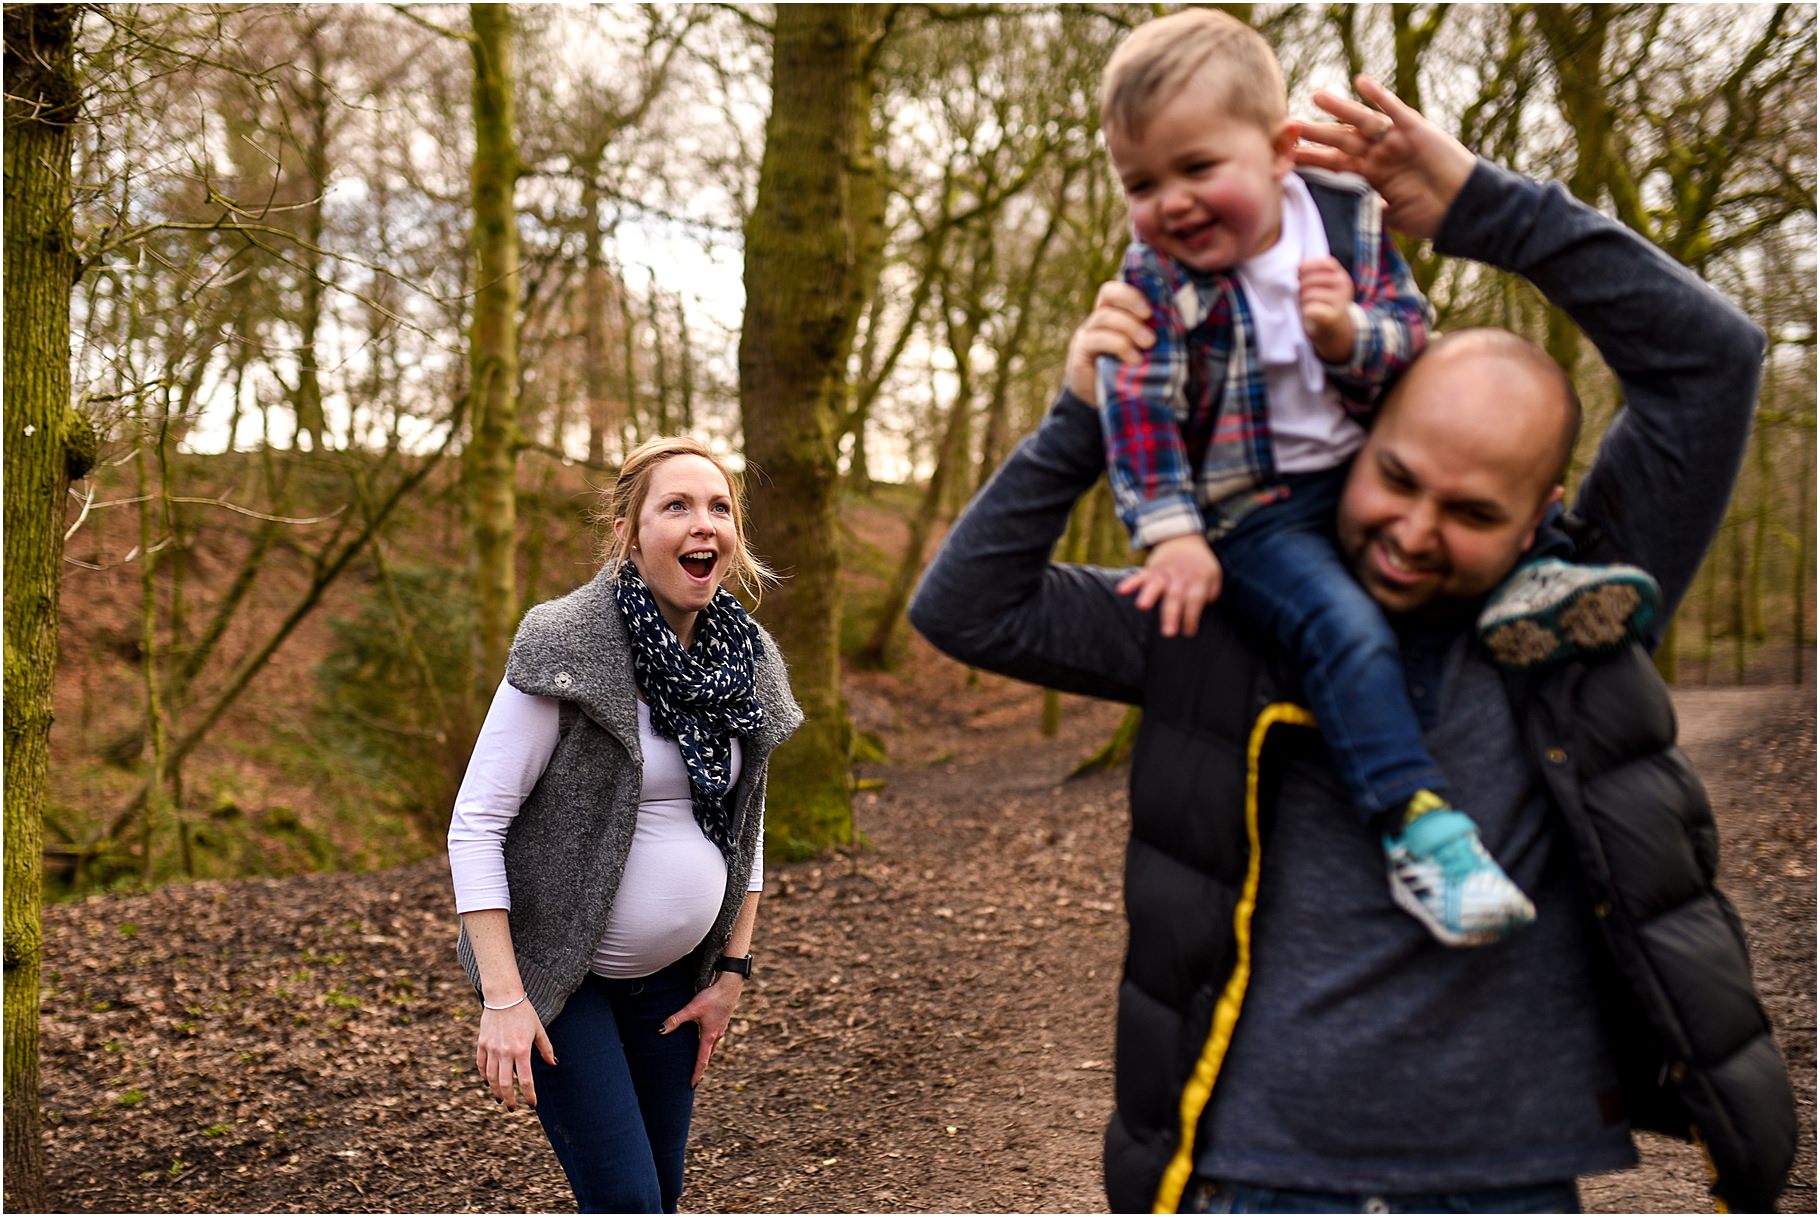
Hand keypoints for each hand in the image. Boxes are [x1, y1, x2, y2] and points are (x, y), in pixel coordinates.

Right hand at [476, 1000, 555, 1110]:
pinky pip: (481, 1065)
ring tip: (500, 1098)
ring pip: (491, 1077)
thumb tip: (553, 1064)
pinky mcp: (482, 1044)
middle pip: (505, 1084)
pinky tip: (488, 1082)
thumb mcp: (538, 1029)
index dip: (529, 1095)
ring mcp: (491, 1049)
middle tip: (512, 1107)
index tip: (532, 1104)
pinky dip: (484, 1076)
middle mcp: (505, 1052)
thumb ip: (546, 1048)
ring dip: (496, 1091)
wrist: (503, 997)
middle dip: (510, 1099)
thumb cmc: (524, 1012)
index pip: (525, 1080)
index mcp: (522, 1050)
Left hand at [663, 973, 743, 1086]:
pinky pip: (714, 1039)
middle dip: (701, 1068)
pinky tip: (704, 1040)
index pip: (702, 1061)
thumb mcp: (692, 1009)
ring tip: (698, 1062)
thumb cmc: (712, 997)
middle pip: (708, 1057)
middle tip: (695, 1079)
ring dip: (705, 1056)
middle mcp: (716, 1036)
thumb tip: (660, 1030)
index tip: (692, 1085)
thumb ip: (676, 1020)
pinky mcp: (721, 1022)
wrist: (730, 986)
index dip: (696, 1074)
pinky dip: (708, 1045)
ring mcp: (720, 1029)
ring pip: (712, 1048)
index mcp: (709, 1036)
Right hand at [1065, 281, 1153, 402]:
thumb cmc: (1133, 374)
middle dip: (1131, 300)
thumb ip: (1156, 333)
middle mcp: (1098, 321)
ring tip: (1149, 343)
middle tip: (1149, 316)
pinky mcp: (1080, 354)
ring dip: (1130, 327)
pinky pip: (1096, 340)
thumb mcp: (1146, 350)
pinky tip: (1133, 359)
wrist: (1109, 404)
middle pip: (1108, 293)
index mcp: (1114, 315)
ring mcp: (1086, 336)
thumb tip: (1184, 318)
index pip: (1117, 290)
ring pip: (1104, 317)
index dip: (1133, 292)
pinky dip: (1118, 345)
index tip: (1152, 308)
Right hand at [1116, 534, 1222, 637]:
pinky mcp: (1151, 569)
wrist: (1183, 539)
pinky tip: (1121, 590)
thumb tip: (1205, 605)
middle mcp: (1180, 576)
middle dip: (1171, 615)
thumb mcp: (1214, 575)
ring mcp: (1164, 572)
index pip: (1195, 599)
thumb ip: (1211, 592)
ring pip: (1156, 584)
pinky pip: (1140, 575)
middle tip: (1168, 633)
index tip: (1187, 632)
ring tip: (1142, 606)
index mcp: (1198, 578)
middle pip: (1175, 596)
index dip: (1191, 616)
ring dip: (1149, 594)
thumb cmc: (1199, 565)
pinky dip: (1131, 582)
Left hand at [1294, 74, 1475, 239]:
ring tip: (1316, 97)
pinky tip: (1361, 82)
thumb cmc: (1429, 216)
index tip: (1282, 159)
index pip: (1331, 165)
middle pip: (1339, 141)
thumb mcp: (1389, 218)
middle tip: (1287, 126)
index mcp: (1367, 176)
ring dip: (1340, 109)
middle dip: (1314, 134)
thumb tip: (1338, 218)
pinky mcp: (1415, 129)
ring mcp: (1394, 140)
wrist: (1463, 206)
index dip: (1309, 160)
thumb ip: (1365, 211)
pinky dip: (1378, 96)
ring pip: (1361, 121)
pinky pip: (1393, 109)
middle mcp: (1377, 155)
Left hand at [1299, 257, 1354, 361]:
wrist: (1334, 332)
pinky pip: (1311, 309)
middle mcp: (1343, 284)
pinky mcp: (1333, 316)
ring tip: (1305, 307)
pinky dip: (1305, 313)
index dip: (1306, 269)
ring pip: (1309, 294)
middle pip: (1310, 280)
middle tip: (1301, 298)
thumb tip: (1296, 267)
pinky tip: (1308, 316)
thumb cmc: (1321, 305)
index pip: (1322, 263)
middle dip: (1300, 289)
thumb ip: (1310, 274)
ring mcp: (1340, 300)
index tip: (1300, 278)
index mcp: (1339, 274)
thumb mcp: (1320, 286)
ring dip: (1301, 302)